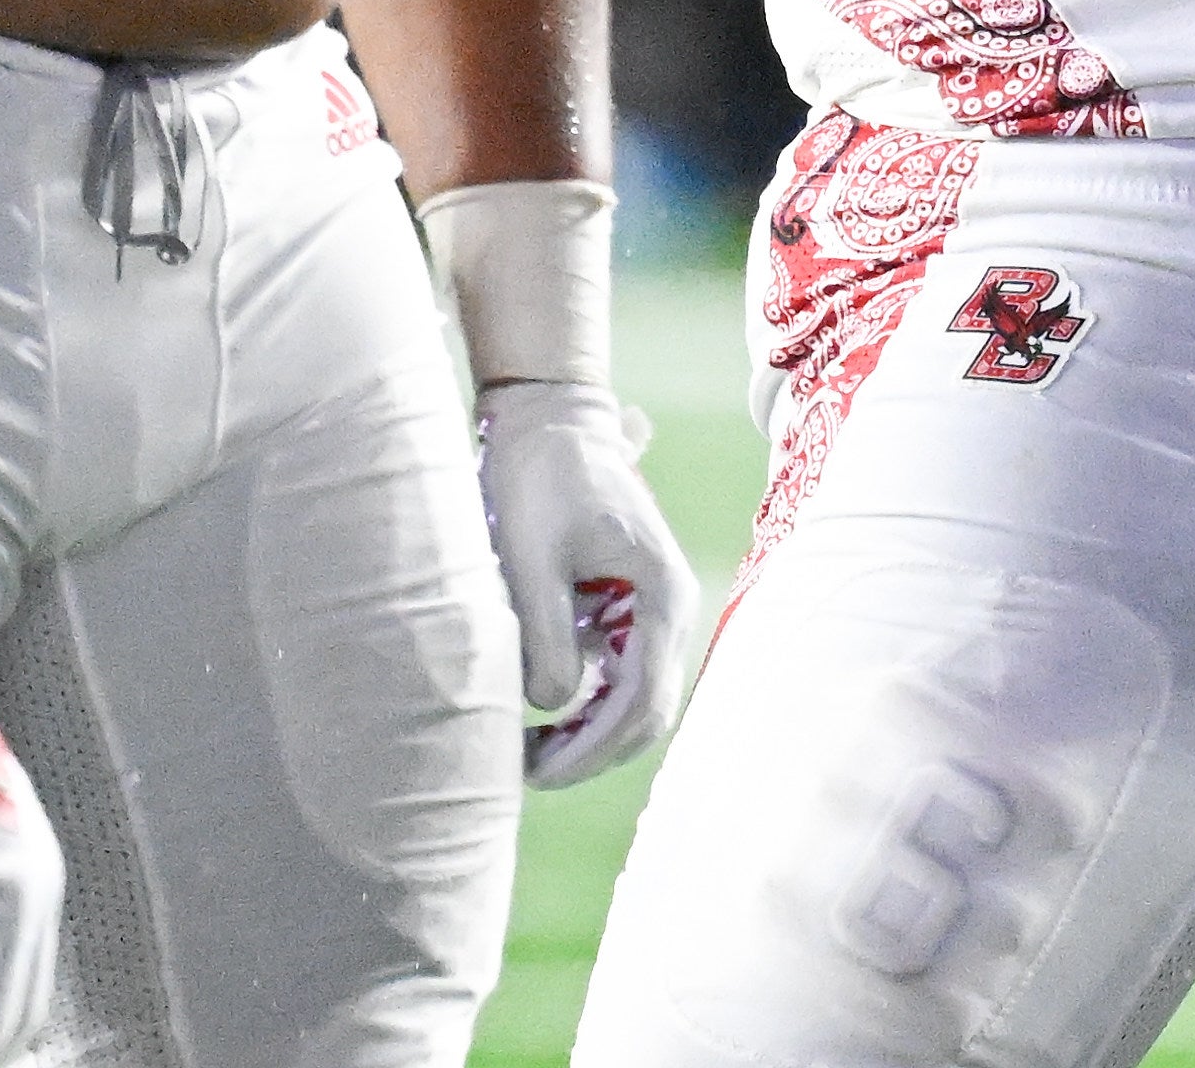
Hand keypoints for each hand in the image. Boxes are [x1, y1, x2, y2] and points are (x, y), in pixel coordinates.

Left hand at [477, 378, 699, 785]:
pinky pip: (615, 674)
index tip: (540, 771)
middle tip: (528, 773)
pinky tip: (537, 717)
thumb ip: (546, 635)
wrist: (548, 420)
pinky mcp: (625, 607)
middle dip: (592, 751)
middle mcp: (668, 609)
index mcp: (662, 595)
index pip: (642, 701)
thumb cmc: (540, 478)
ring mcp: (650, 610)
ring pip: (632, 699)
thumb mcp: (532, 557)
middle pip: (646, 711)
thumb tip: (554, 706)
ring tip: (526, 754)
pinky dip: (583, 704)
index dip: (593, 747)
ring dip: (588, 733)